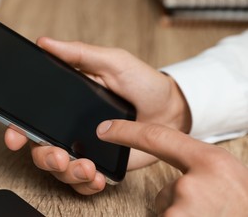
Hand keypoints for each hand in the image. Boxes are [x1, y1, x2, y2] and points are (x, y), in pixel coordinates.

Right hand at [4, 37, 190, 193]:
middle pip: (40, 149)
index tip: (15, 138)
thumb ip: (79, 53)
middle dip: (45, 157)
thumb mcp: (112, 61)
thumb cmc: (142, 82)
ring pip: (59, 168)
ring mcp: (84, 147)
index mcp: (65, 103)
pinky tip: (96, 178)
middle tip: (60, 156)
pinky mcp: (101, 164)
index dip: (18, 130)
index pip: (33, 118)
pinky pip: (83, 181)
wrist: (171, 109)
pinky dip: (85, 184)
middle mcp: (69, 127)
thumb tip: (44, 42)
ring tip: (87, 167)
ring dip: (67, 172)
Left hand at [97, 120, 247, 215]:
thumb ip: (196, 168)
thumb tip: (169, 181)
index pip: (157, 138)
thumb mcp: (228, 176)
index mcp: (211, 162)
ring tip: (211, 216)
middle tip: (211, 211)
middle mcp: (194, 186)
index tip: (104, 129)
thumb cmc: (246, 204)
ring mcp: (184, 212)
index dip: (126, 132)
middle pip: (164, 194)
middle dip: (180, 207)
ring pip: (167, 213)